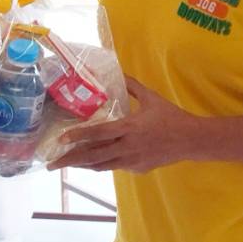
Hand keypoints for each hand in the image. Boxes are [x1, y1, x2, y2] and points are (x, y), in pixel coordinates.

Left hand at [48, 76, 193, 173]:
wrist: (191, 140)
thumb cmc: (171, 117)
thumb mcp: (152, 98)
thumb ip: (133, 87)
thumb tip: (119, 72)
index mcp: (129, 127)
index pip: (98, 134)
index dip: (78, 137)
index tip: (60, 140)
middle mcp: (127, 147)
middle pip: (93, 156)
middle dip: (70, 161)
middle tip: (51, 165)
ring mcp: (132, 160)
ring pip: (101, 166)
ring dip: (83, 165)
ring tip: (67, 164)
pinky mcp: (138, 169)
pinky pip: (116, 166)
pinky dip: (103, 164)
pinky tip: (95, 161)